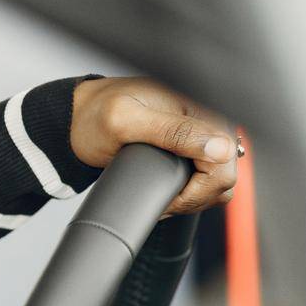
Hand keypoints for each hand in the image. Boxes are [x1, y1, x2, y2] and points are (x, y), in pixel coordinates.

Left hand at [70, 76, 238, 214]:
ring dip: (193, 198)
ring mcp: (203, 134)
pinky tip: (168, 190)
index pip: (224, 163)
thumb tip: (221, 148)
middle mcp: (208, 118)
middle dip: (194, 198)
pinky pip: (209, 180)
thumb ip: (173, 132)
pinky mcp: (195, 147)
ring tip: (163, 196)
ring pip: (219, 183)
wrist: (80, 119)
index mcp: (200, 105)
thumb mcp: (126, 121)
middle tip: (162, 200)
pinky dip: (191, 193)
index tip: (168, 198)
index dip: (197, 190)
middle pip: (225, 177)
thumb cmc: (96, 115)